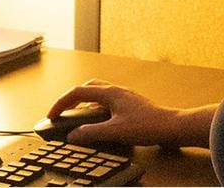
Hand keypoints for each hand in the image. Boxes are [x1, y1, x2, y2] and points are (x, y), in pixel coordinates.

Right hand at [47, 79, 187, 146]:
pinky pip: (107, 101)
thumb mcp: (115, 131)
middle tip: (63, 111)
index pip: (77, 92)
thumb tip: (73, 135)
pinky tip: (100, 121)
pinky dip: (97, 108)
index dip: (61, 103)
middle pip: (86, 88)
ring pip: (97, 94)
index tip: (52, 114)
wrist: (171, 126)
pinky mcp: (130, 104)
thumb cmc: (148, 125)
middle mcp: (116, 91)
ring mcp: (124, 96)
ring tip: (78, 116)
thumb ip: (91, 133)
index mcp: (109, 93)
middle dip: (71, 99)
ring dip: (85, 103)